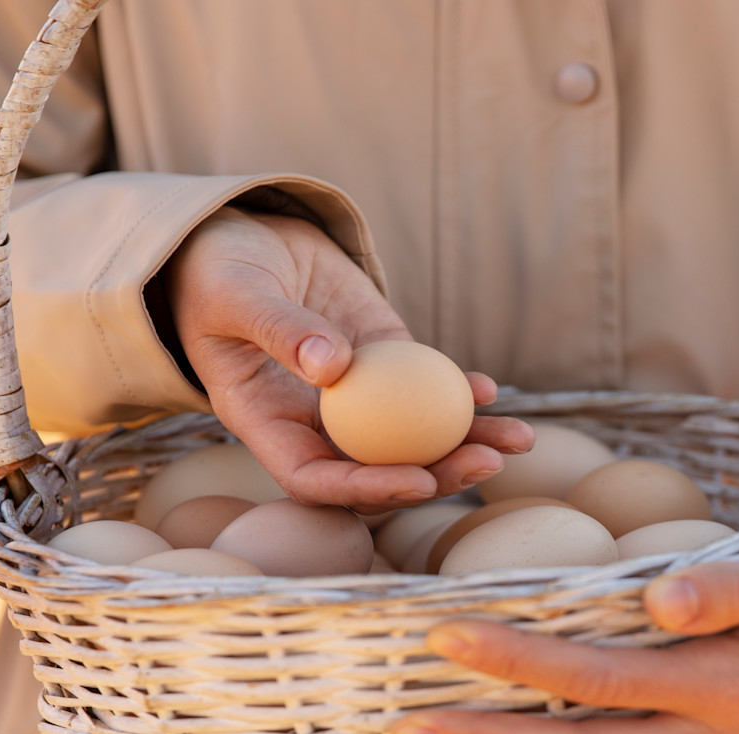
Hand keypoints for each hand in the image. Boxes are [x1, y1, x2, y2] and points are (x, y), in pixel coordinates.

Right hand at [166, 208, 531, 512]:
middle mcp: (313, 425)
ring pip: (413, 438)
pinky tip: (490, 390)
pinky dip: (460, 395)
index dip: (369, 489)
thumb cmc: (217, 270)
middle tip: (489, 463)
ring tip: (521, 439)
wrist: (238, 240)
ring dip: (468, 443)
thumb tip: (332, 369)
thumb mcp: (235, 295)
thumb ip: (278, 329)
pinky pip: (425, 391)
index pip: (318, 480)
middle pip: (379, 471)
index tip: (418, 479)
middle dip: (438, 476)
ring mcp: (354, 398)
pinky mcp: (383, 363)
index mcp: (266, 426)